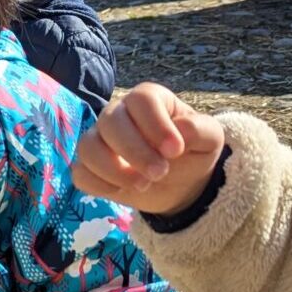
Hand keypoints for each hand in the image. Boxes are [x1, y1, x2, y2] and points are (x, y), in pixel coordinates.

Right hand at [73, 83, 227, 215]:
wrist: (181, 182)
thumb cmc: (193, 152)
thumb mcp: (210, 139)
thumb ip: (200, 130)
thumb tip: (180, 129)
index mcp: (148, 99)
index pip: (141, 100)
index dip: (155, 124)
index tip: (175, 151)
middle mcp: (118, 114)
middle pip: (110, 121)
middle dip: (135, 151)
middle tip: (159, 173)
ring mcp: (100, 140)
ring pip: (88, 147)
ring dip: (113, 170)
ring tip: (142, 184)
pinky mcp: (90, 167)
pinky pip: (81, 173)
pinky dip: (99, 185)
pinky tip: (122, 192)